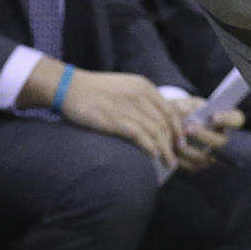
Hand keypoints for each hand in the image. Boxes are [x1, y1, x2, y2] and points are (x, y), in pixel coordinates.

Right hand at [61, 69, 183, 169]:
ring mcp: (128, 107)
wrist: (70, 87)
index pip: (170, 111)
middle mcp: (140, 95)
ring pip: (155, 131)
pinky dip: (150, 146)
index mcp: (144, 87)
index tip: (181, 143)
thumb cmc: (96, 90)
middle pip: (165, 123)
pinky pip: (139, 135)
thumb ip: (142, 100)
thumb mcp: (126, 88)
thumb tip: (157, 121)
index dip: (178, 129)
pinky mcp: (115, 119)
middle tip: (176, 157)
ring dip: (164, 149)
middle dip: (173, 143)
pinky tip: (153, 155)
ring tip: (168, 162)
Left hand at [165, 97, 245, 173]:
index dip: (227, 119)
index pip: (236, 119)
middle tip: (188, 128)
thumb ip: (188, 108)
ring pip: (204, 156)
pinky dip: (178, 157)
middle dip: (203, 135)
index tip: (214, 116)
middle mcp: (222, 139)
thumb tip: (188, 117)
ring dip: (188, 148)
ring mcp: (211, 155)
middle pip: (220, 142)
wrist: (169, 124)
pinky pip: (189, 165)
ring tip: (174, 139)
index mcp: (226, 119)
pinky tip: (169, 148)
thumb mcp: (186, 103)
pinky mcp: (197, 165)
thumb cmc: (182, 109)